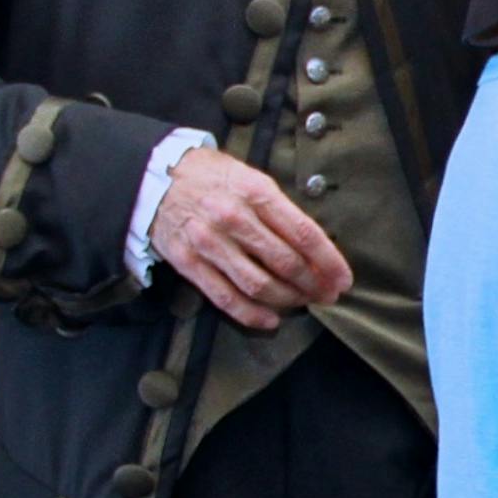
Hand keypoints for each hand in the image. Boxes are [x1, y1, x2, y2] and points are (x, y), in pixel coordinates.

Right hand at [149, 148, 351, 328]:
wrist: (153, 177)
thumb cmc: (213, 176)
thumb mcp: (252, 177)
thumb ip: (280, 209)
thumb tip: (314, 244)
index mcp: (257, 193)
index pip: (303, 234)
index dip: (329, 261)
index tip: (344, 279)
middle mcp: (235, 219)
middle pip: (285, 263)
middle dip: (314, 284)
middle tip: (329, 295)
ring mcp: (210, 243)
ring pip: (258, 284)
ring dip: (288, 300)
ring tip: (304, 303)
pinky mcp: (188, 263)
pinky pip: (224, 297)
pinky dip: (251, 314)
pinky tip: (271, 320)